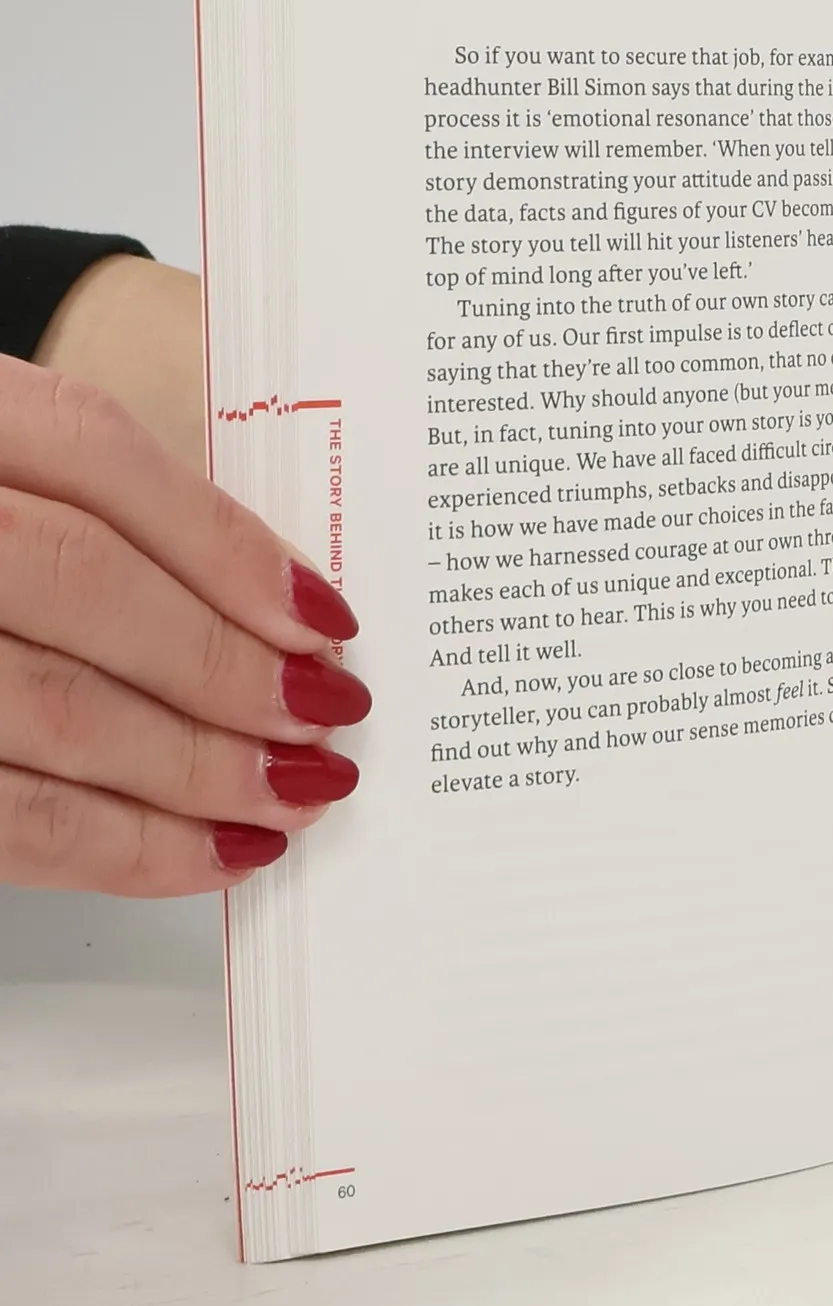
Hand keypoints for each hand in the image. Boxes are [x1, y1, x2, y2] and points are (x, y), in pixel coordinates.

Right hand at [1, 269, 369, 893]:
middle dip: (231, 663)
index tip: (326, 616)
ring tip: (293, 791)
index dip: (226, 542)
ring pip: (58, 709)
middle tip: (327, 713)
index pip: (95, 454)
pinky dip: (130, 848)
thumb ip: (125, 520)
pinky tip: (214, 852)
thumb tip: (286, 598)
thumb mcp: (24, 484)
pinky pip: (15, 820)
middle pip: (86, 582)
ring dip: (203, 767)